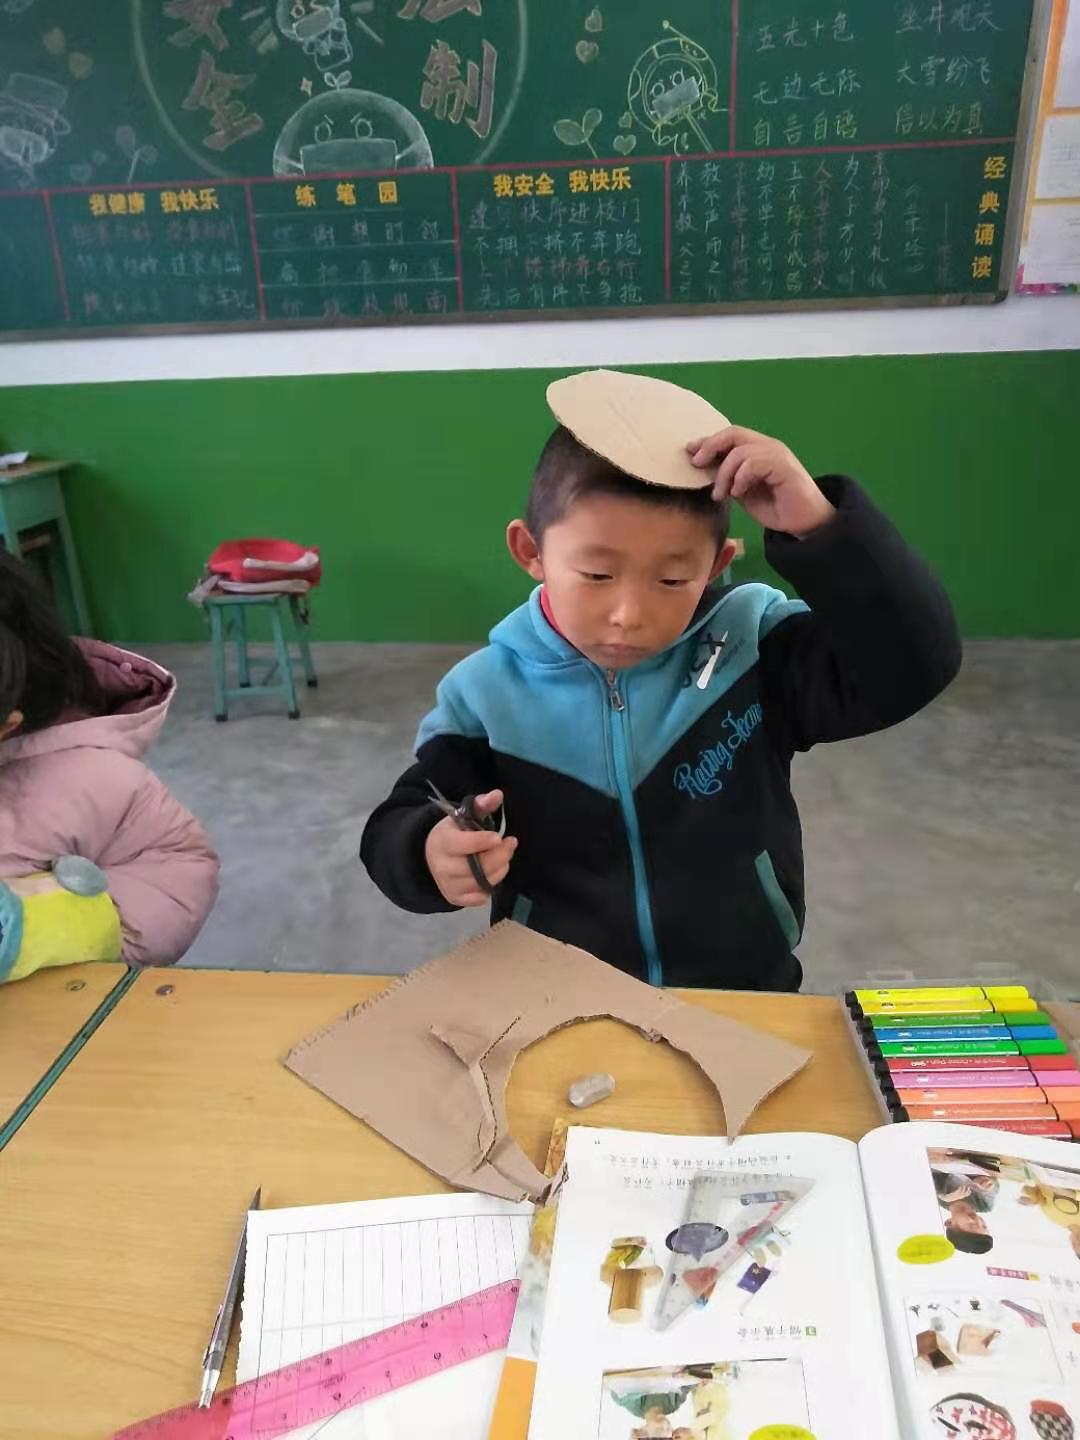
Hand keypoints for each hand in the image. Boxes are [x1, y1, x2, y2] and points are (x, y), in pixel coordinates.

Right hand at [424, 789, 517, 906]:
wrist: (431, 857)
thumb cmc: (453, 833)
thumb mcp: (463, 816)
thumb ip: (480, 805)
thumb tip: (498, 794)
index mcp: (443, 842)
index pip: (463, 845)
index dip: (482, 842)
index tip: (498, 837)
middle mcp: (443, 867)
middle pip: (478, 867)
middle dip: (500, 855)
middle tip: (511, 843)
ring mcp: (449, 885)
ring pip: (483, 882)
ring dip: (500, 869)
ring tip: (503, 857)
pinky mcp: (455, 898)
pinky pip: (481, 897)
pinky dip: (491, 885)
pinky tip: (492, 872)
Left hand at [687, 426, 834, 536]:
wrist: (804, 522)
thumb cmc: (775, 507)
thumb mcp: (743, 492)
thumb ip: (728, 478)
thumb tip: (704, 471)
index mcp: (757, 449)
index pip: (729, 436)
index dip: (707, 442)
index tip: (689, 452)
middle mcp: (767, 446)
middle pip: (732, 433)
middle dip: (710, 447)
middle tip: (697, 465)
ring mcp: (776, 454)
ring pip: (739, 451)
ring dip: (724, 474)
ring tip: (721, 494)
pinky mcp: (783, 466)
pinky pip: (753, 463)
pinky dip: (740, 478)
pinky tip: (738, 493)